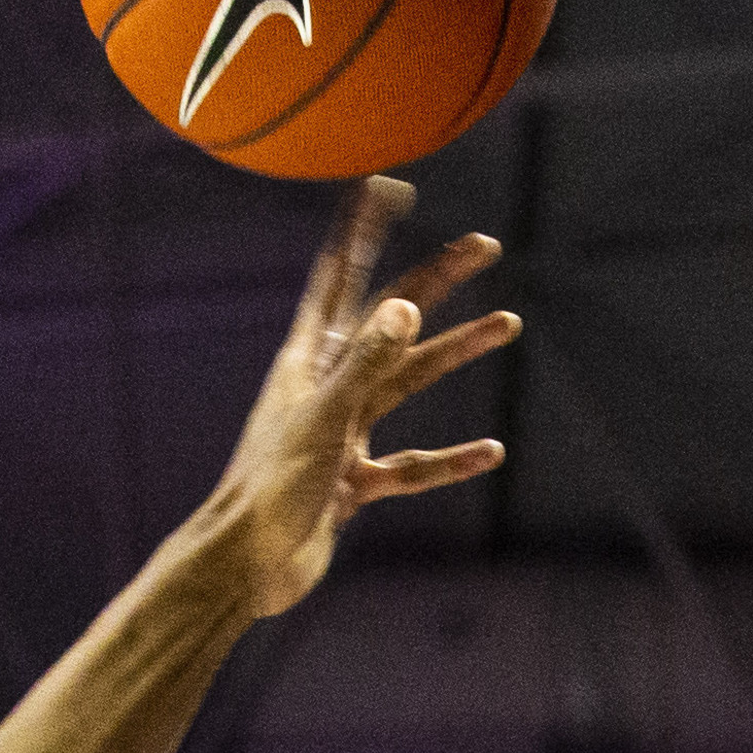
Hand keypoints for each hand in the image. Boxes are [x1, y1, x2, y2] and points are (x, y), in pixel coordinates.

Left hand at [201, 179, 522, 617]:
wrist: (243, 567)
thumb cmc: (269, 490)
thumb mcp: (324, 419)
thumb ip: (365, 363)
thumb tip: (405, 303)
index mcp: (307, 360)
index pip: (339, 277)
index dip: (363, 230)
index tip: (390, 186)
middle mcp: (324, 386)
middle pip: (390, 319)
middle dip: (438, 280)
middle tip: (485, 247)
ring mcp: (340, 433)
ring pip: (407, 383)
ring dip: (455, 353)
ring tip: (508, 325)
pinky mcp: (351, 482)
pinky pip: (410, 466)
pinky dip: (449, 461)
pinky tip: (489, 453)